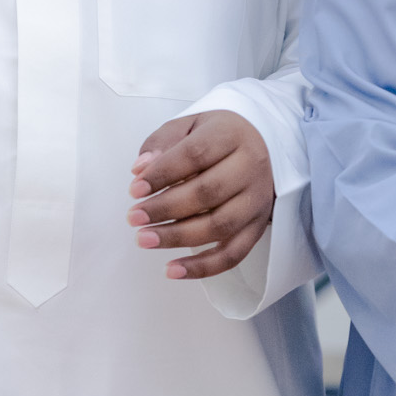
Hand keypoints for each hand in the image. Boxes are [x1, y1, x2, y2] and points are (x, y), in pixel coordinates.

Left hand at [128, 110, 274, 280]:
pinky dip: (202, 267)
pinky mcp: (257, 227)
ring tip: (144, 239)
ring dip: (177, 237)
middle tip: (134, 217)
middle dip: (165, 208)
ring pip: (219, 226)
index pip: (195, 154)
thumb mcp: (189, 125)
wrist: (261, 146)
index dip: (162, 173)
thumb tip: (141, 169)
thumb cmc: (217, 137)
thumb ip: (162, 142)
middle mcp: (251, 167)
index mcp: (231, 135)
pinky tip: (172, 269)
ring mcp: (257, 200)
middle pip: (207, 192)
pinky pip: (233, 254)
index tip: (135, 189)